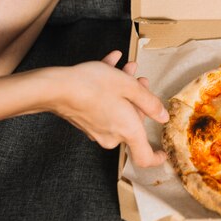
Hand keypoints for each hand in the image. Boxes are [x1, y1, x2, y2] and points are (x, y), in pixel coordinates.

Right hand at [55, 51, 168, 166]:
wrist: (57, 87)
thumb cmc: (94, 86)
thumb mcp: (130, 87)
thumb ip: (150, 103)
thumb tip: (163, 116)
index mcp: (127, 131)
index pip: (144, 157)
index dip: (156, 157)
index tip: (163, 152)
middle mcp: (112, 135)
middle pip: (132, 121)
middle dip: (138, 99)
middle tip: (140, 80)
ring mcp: (96, 129)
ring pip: (117, 109)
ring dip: (124, 89)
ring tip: (127, 68)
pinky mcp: (84, 119)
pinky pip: (102, 104)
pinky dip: (108, 87)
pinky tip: (111, 62)